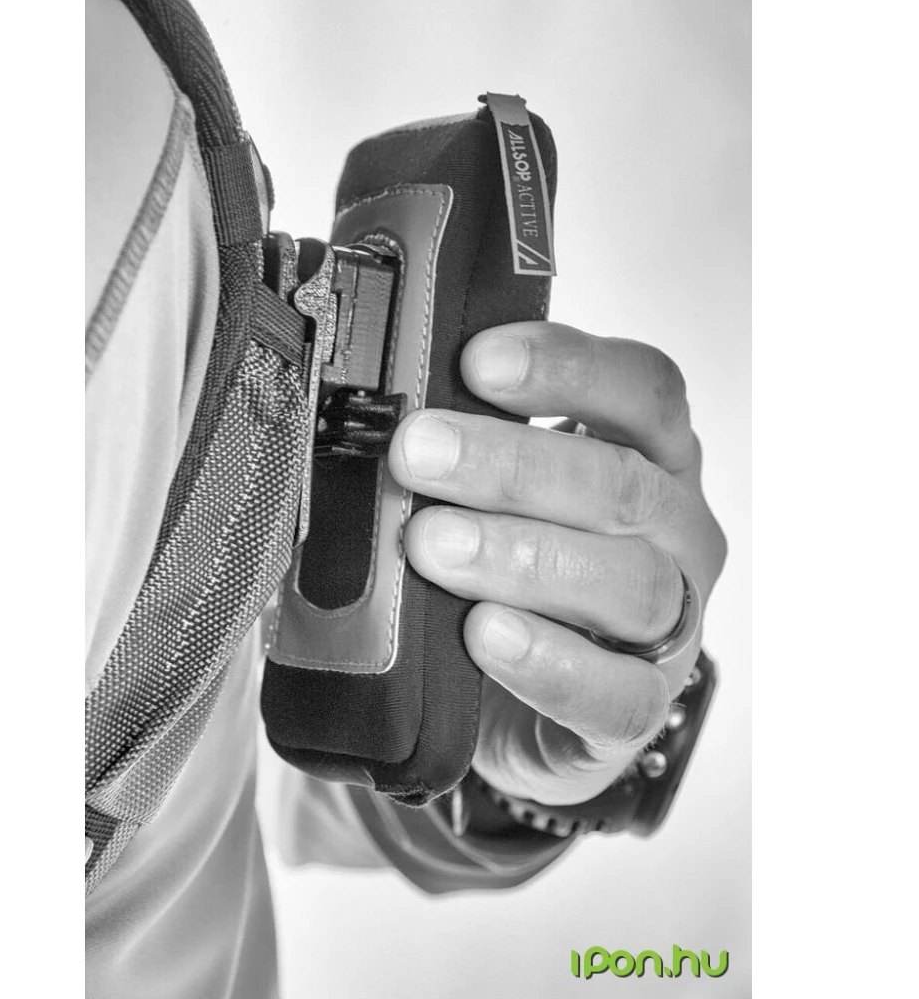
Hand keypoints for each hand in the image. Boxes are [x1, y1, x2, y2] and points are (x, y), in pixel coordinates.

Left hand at [387, 322, 725, 805]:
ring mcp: (672, 621)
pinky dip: (548, 660)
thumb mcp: (500, 494)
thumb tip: (385, 423)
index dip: (567, 368)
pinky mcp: (641, 701)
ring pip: (628, 580)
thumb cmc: (518, 571)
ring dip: (521, 556)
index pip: (642, 390)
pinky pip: (616, 690)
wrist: (527, 694)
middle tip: (418, 453)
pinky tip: (486, 634)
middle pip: (621, 482)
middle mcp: (676, 531)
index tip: (477, 361)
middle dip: (511, 464)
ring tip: (433, 547)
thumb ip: (469, 454)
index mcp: (652, 458)